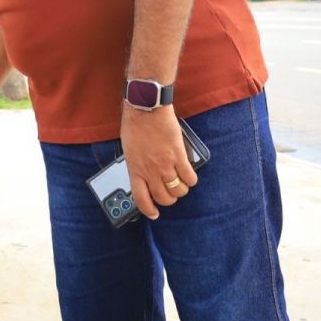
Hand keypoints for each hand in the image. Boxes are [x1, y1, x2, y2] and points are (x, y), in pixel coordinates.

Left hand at [120, 105, 197, 219]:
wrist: (145, 107)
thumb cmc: (135, 124)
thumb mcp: (129, 149)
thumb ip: (137, 165)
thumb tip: (145, 175)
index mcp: (134, 169)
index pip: (141, 199)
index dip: (149, 210)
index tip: (154, 213)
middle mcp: (150, 170)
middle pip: (164, 197)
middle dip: (169, 199)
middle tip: (170, 193)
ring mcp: (165, 164)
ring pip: (178, 190)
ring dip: (181, 190)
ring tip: (181, 183)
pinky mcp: (178, 155)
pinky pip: (189, 176)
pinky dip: (191, 179)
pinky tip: (190, 175)